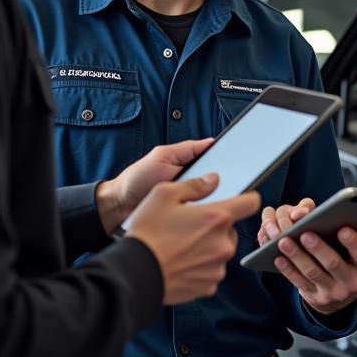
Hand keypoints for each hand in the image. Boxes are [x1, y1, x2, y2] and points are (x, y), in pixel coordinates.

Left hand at [96, 138, 215, 234]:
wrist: (121, 205)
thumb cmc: (138, 178)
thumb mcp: (162, 157)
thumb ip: (187, 149)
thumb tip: (211, 142)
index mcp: (188, 163)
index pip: (214, 159)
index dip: (225, 161)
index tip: (235, 162)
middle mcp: (192, 181)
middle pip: (216, 181)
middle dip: (220, 182)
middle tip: (220, 184)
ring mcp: (189, 198)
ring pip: (211, 197)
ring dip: (211, 197)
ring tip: (210, 197)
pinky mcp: (186, 215)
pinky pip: (200, 212)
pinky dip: (202, 211)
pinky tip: (203, 209)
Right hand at [125, 174, 259, 304]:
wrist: (135, 272)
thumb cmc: (147, 232)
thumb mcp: (164, 194)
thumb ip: (194, 185)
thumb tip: (213, 180)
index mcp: (216, 218)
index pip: (250, 203)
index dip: (246, 198)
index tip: (240, 200)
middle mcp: (223, 244)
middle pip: (231, 229)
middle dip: (215, 226)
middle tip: (190, 225)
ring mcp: (217, 268)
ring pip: (220, 251)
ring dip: (208, 247)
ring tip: (181, 245)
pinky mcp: (209, 286)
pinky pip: (211, 271)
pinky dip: (200, 266)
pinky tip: (181, 262)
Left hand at [261, 200, 356, 315]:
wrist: (340, 298)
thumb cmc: (350, 263)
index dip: (354, 243)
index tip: (342, 229)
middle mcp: (351, 281)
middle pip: (333, 264)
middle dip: (318, 248)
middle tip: (305, 233)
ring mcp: (332, 291)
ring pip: (312, 272)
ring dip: (297, 256)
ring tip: (284, 241)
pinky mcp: (314, 296)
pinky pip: (299, 282)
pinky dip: (288, 270)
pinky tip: (278, 258)